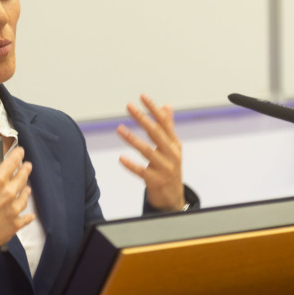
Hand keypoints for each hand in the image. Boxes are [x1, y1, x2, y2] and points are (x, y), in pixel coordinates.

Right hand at [0, 147, 34, 256]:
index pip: (11, 162)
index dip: (17, 155)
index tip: (21, 152)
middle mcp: (8, 193)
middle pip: (22, 178)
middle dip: (25, 170)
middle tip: (27, 166)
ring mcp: (14, 210)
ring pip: (25, 196)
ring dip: (25, 191)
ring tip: (27, 189)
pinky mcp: (15, 225)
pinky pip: (26, 217)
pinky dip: (27, 215)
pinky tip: (29, 214)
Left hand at [117, 94, 184, 211]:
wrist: (173, 198)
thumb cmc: (170, 168)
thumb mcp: (172, 148)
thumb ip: (168, 127)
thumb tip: (166, 106)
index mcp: (174, 144)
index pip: (164, 122)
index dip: (154, 109)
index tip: (142, 96)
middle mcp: (172, 154)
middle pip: (156, 133)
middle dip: (142, 118)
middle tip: (129, 106)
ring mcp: (165, 168)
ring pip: (148, 151)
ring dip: (132, 139)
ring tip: (119, 129)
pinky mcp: (156, 181)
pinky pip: (142, 171)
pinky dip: (131, 165)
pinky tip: (120, 158)